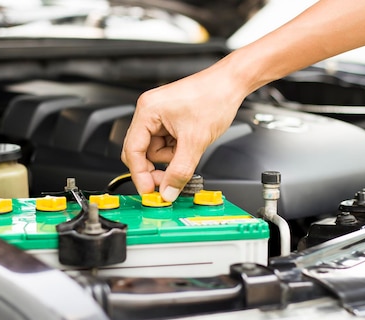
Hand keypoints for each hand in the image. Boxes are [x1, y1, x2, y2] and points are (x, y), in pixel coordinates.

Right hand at [121, 57, 245, 201]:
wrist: (231, 84)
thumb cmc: (214, 97)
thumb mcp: (195, 141)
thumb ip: (180, 170)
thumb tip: (168, 191)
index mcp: (148, 111)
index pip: (133, 150)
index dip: (140, 174)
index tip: (148, 191)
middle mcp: (149, 111)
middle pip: (141, 151)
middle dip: (156, 166)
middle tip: (169, 181)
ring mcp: (158, 115)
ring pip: (155, 150)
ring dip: (171, 156)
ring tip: (189, 148)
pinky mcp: (169, 119)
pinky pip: (166, 143)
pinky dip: (177, 149)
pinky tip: (189, 143)